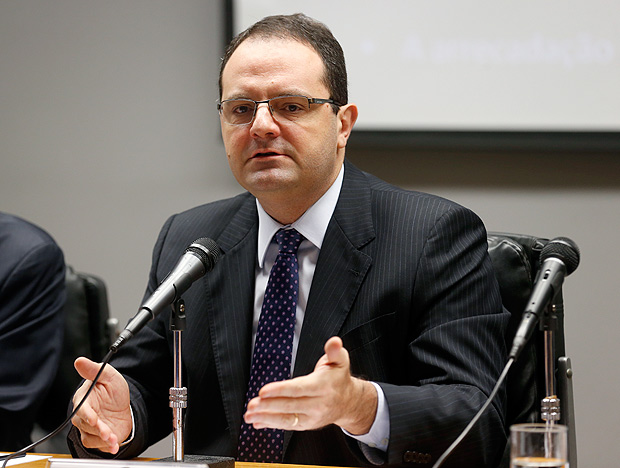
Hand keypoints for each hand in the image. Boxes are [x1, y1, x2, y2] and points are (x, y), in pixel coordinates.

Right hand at [71, 357, 131, 453]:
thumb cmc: (113, 391)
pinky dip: (106, 446)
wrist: (124, 407)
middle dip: (97, 429)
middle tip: (107, 432)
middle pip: (85, 424)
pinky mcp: (95, 437)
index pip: (81, 407)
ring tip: (113, 438)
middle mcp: (84, 414)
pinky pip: (96, 445)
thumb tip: (80, 361)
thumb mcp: (109, 376)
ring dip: (103, 439)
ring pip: (90, 436)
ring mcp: (89, 427)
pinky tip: (113, 445)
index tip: (94, 419)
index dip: (87, 414)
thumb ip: (95, 370)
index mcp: (84, 397)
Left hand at [243, 336, 377, 434]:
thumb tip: (334, 341)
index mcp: (323, 387)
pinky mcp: (306, 425)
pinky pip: (286, 426)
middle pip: (290, 406)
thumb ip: (334, 350)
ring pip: (286, 419)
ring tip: (249, 415)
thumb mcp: (340, 361)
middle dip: (268, 406)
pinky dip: (270, 425)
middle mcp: (317, 405)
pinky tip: (257, 422)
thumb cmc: (339, 379)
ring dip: (265, 418)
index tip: (263, 391)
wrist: (349, 402)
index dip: (280, 390)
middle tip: (252, 404)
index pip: (299, 389)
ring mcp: (311, 417)